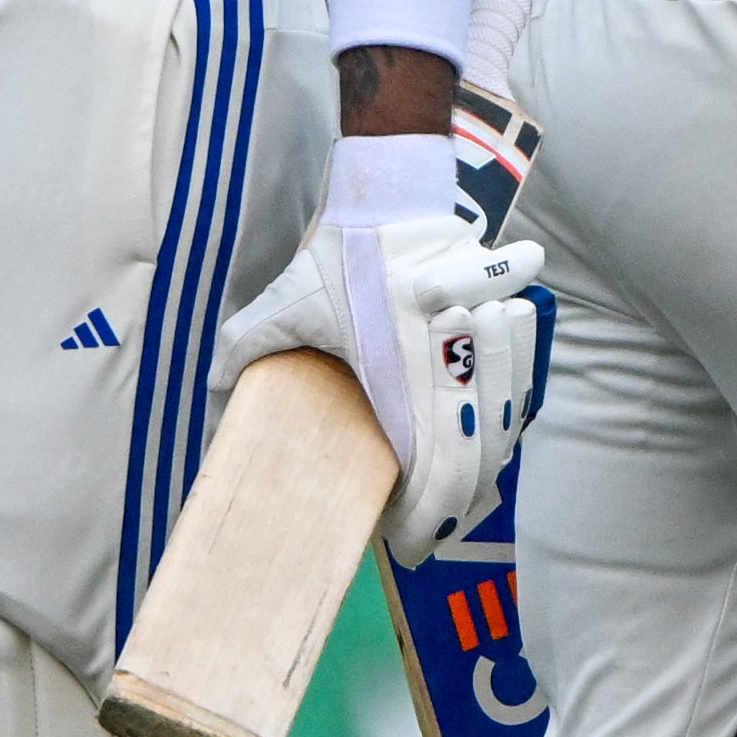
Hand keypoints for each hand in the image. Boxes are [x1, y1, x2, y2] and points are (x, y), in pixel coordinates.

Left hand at [214, 185, 552, 562]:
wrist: (396, 195)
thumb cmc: (339, 254)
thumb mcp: (281, 304)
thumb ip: (242, 354)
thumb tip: (214, 401)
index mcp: (400, 374)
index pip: (432, 472)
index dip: (423, 520)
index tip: (402, 541)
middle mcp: (452, 367)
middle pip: (477, 466)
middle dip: (456, 515)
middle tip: (429, 540)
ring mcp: (487, 346)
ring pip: (507, 432)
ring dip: (486, 476)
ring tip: (457, 506)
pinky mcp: (509, 327)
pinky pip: (521, 395)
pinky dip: (506, 432)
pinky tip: (487, 454)